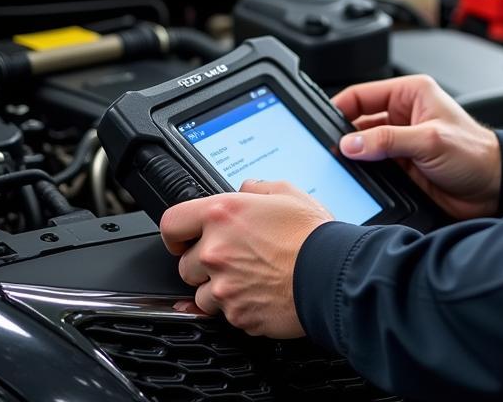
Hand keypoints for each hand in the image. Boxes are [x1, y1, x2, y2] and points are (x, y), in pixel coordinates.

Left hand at [160, 179, 332, 336]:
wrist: (331, 272)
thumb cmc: (312, 234)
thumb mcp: (288, 192)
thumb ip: (258, 188)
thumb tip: (246, 189)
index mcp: (223, 215)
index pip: (172, 223)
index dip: (176, 233)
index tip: (184, 239)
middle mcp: (215, 250)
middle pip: (184, 265)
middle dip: (204, 263)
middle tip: (234, 258)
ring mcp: (223, 286)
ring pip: (202, 294)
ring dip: (219, 288)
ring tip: (251, 278)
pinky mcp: (235, 314)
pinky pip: (225, 314)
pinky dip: (238, 307)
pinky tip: (261, 293)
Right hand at [333, 75, 500, 219]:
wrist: (494, 188)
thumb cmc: (476, 153)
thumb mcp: (429, 140)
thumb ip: (388, 140)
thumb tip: (350, 144)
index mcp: (411, 94)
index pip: (363, 94)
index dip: (339, 108)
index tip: (320, 125)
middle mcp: (404, 115)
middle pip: (359, 122)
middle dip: (343, 136)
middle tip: (327, 151)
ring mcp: (401, 142)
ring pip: (363, 147)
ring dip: (353, 158)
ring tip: (340, 168)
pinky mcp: (401, 166)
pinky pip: (372, 167)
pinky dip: (362, 173)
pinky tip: (355, 180)